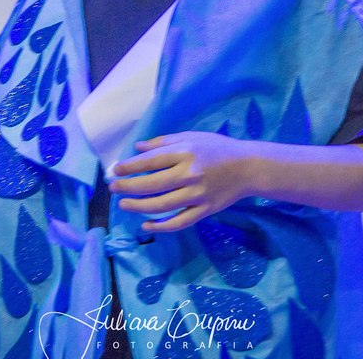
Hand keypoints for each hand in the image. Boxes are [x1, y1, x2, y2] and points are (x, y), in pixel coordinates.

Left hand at [109, 131, 256, 231]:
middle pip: (152, 184)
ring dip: (138, 207)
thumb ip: (164, 142)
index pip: (151, 161)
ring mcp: (197, 195)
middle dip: (128, 187)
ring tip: (123, 204)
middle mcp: (190, 174)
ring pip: (162, 205)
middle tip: (113, 189)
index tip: (115, 171)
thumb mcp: (192, 137)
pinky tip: (146, 224)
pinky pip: (179, 222)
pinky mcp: (204, 210)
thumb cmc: (217, 148)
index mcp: (186, 152)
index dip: (130, 167)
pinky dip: (161, 226)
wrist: (248, 167)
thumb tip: (137, 148)